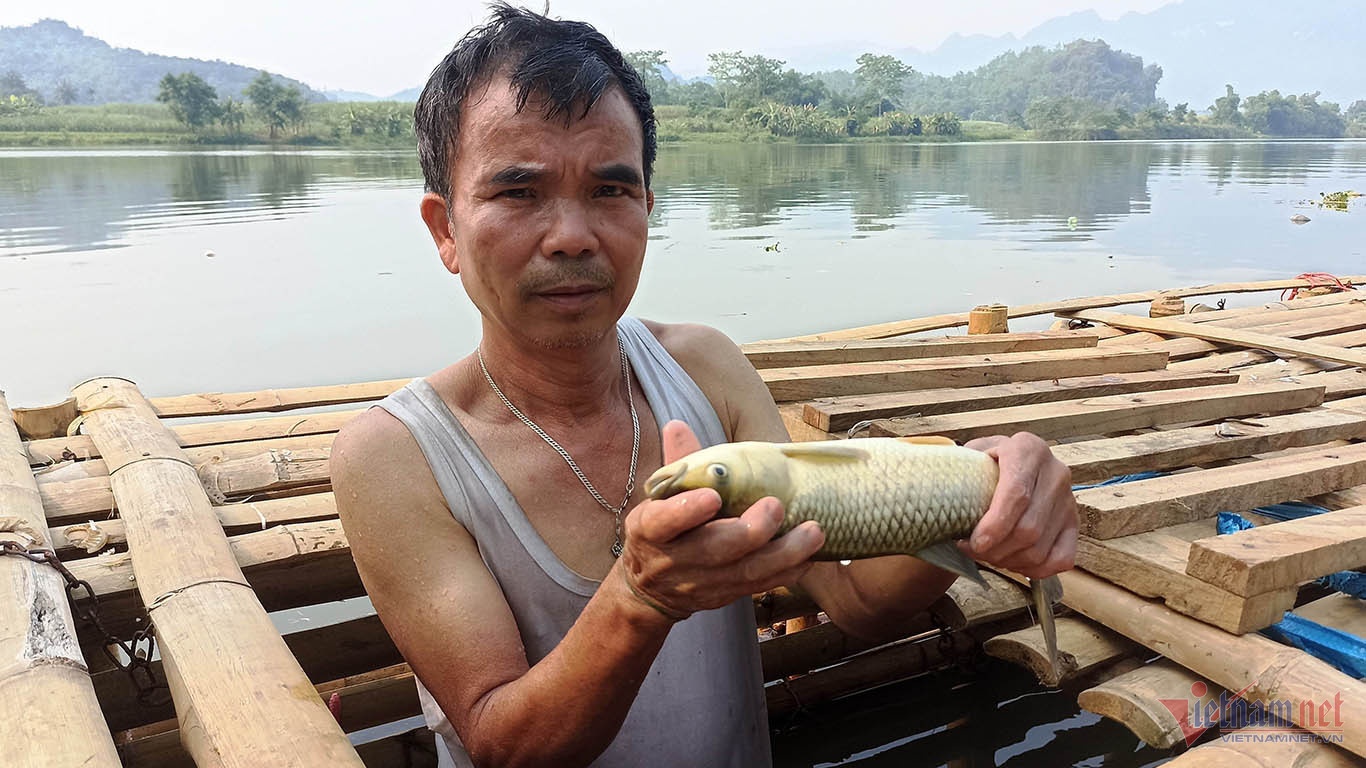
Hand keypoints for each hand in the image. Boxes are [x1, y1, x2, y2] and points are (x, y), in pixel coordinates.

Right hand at [616, 421, 824, 620]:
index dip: (686, 511)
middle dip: (748, 531)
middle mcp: (676, 560)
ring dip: (783, 554)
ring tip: (813, 532)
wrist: (651, 588)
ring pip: (745, 573)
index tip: (713, 497)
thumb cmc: (662, 531)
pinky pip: (760, 586)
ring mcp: (703, 583)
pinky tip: (810, 557)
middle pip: (713, 550)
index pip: (664, 522)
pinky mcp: (726, 595)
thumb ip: (676, 465)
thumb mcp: (658, 499)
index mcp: (651, 529)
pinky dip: (788, 572)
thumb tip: (678, 425)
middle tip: (776, 507)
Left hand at [960, 432, 1076, 578]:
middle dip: (996, 549)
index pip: (1016, 494)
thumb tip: (934, 492)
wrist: (1010, 463)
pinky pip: (1061, 559)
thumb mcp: (971, 455)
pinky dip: (1034, 570)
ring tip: (987, 556)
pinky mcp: (1075, 523)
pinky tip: (1011, 563)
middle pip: (1028, 528)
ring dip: (1009, 562)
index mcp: (1028, 449)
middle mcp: (1055, 472)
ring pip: (1041, 549)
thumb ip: (959, 470)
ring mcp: (1069, 500)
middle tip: (972, 551)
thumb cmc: (984, 463)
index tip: (974, 543)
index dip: (995, 525)